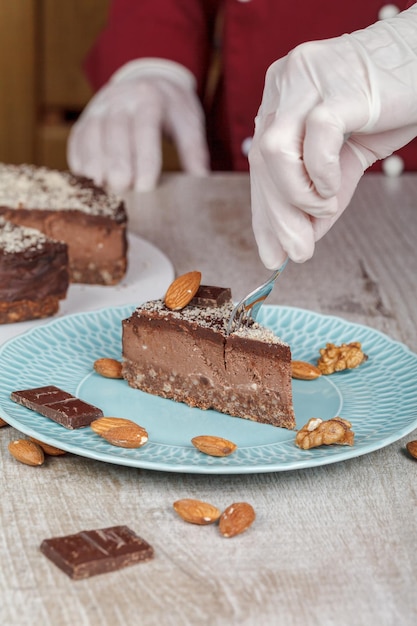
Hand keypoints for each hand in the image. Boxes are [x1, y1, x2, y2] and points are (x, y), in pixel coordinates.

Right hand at [68, 72, 209, 192]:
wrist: (148, 80)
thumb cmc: (171, 110)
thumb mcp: (189, 123)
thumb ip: (195, 152)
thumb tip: (202, 183)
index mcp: (149, 99)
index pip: (145, 130)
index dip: (144, 160)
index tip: (147, 186)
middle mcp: (119, 100)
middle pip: (114, 134)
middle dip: (117, 165)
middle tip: (123, 191)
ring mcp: (98, 108)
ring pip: (90, 137)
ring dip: (95, 166)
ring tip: (103, 192)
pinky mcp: (83, 121)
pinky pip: (77, 142)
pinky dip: (80, 163)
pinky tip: (88, 183)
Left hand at [249, 7, 416, 267]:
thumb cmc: (388, 106)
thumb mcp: (346, 157)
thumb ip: (320, 193)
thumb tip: (300, 241)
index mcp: (281, 96)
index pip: (260, 163)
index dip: (264, 212)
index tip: (271, 252)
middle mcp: (285, 82)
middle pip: (262, 161)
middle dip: (277, 218)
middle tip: (296, 253)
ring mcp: (308, 80)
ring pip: (275, 153)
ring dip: (298, 196)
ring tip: (325, 206)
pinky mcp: (337, 88)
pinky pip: (315, 142)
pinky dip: (321, 176)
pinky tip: (334, 189)